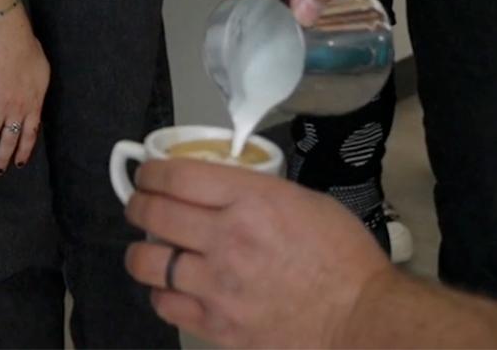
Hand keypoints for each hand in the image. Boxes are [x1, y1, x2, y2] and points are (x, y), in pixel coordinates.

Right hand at [0, 11, 48, 173]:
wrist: (11, 43)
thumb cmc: (30, 53)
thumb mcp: (43, 75)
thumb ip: (38, 92)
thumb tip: (36, 100)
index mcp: (33, 104)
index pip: (30, 134)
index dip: (24, 150)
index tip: (19, 162)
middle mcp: (17, 109)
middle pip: (10, 139)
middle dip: (3, 157)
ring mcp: (0, 105)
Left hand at [123, 159, 390, 347]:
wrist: (359, 317)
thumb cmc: (343, 257)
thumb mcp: (304, 200)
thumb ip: (257, 192)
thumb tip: (224, 187)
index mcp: (251, 200)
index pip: (177, 176)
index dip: (151, 172)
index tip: (147, 174)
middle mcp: (226, 239)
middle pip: (154, 214)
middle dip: (137, 205)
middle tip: (139, 205)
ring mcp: (218, 285)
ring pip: (148, 262)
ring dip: (141, 251)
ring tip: (148, 249)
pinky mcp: (218, 325)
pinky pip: (166, 305)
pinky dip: (161, 293)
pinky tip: (170, 287)